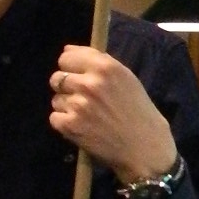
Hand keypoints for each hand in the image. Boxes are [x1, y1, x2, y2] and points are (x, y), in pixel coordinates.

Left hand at [50, 47, 177, 185]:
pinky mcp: (69, 125)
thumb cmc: (138, 111)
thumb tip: (67, 51)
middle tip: (82, 98)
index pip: (67, 56)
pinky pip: (54, 116)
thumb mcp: (125, 78)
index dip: (70, 66)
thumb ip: (98, 62)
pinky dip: (64, 122)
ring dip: (66, 105)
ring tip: (87, 114)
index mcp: (105, 67)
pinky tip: (82, 126)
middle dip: (66, 87)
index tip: (77, 74)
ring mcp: (77, 105)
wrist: (144, 147)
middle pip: (57, 77)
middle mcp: (88, 83)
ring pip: (56, 98)